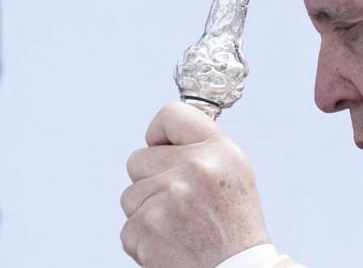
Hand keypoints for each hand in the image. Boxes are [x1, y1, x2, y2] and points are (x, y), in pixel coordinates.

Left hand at [120, 101, 269, 266]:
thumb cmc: (234, 232)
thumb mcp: (234, 177)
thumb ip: (201, 150)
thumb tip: (159, 137)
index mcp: (220, 152)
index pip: (171, 114)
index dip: (158, 133)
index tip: (162, 149)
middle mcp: (196, 168)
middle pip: (138, 159)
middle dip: (150, 183)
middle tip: (180, 207)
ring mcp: (170, 197)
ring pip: (130, 196)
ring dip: (146, 215)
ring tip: (178, 230)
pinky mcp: (149, 227)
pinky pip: (128, 228)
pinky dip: (144, 243)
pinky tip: (171, 248)